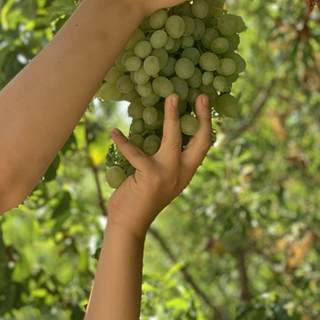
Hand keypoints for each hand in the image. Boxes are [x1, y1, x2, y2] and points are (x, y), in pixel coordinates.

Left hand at [106, 93, 212, 237]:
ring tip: (171, 98)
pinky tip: (114, 132)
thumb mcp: (157, 178)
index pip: (203, 146)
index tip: (205, 103)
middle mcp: (181, 173)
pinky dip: (123, 141)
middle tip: (201, 96)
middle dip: (202, 117)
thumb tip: (154, 131)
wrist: (127, 223)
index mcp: (185, 172)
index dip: (206, 124)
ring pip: (173, 139)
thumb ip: (161, 160)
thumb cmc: (138, 198)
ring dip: (172, 117)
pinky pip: (135, 153)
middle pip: (200, 141)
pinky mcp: (149, 175)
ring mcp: (167, 174)